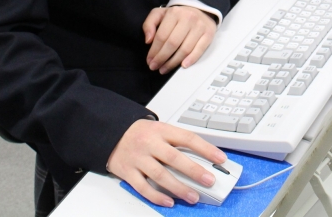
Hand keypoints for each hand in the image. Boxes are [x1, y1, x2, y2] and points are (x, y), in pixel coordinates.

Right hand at [108, 119, 225, 206]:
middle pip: (174, 158)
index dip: (206, 148)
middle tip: (209, 180)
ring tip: (193, 196)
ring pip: (160, 175)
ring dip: (178, 188)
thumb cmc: (140, 134)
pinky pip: (143, 187)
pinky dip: (156, 196)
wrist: (111, 133)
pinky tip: (169, 201)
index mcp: (161, 131)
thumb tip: (203, 158)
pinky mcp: (128, 172)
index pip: (187, 138)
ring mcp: (138, 158)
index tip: (220, 158)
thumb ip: (177, 142)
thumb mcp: (160, 130)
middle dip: (194, 171)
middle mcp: (150, 144)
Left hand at [143, 5, 216, 74]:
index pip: (162, 36)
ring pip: (185, 49)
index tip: (149, 60)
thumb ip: (149, 24)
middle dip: (162, 58)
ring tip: (165, 69)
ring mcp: (199, 26)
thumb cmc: (178, 15)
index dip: (154, 51)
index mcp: (174, 13)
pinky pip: (199, 50)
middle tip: (155, 67)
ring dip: (173, 62)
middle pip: (173, 44)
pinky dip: (191, 59)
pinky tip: (183, 65)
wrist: (200, 10)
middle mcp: (188, 18)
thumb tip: (148, 40)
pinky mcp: (208, 34)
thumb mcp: (160, 14)